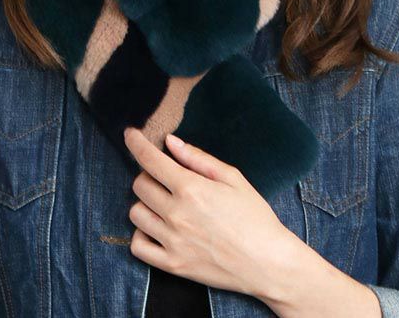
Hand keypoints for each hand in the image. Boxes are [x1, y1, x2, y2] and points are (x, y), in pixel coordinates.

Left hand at [123, 126, 302, 297]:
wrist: (268, 263)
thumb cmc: (255, 216)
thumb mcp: (233, 178)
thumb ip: (198, 158)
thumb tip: (170, 142)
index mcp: (191, 188)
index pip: (150, 160)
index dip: (136, 143)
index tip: (130, 134)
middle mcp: (176, 214)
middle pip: (139, 184)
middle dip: (148, 174)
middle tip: (166, 178)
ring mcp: (172, 241)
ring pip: (135, 213)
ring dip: (145, 203)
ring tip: (164, 204)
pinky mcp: (172, 265)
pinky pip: (138, 246)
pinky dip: (142, 234)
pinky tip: (158, 228)